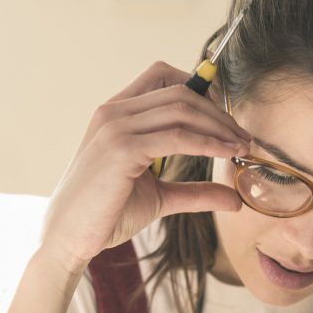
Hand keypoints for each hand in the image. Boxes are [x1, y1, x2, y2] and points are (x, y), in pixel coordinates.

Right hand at [40, 61, 251, 274]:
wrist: (69, 237)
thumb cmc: (106, 214)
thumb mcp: (159, 197)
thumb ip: (194, 191)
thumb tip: (234, 199)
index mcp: (117, 113)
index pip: (162, 75)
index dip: (199, 88)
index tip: (224, 118)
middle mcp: (114, 112)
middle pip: (179, 91)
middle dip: (218, 112)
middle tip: (243, 137)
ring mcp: (116, 127)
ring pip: (181, 108)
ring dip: (218, 126)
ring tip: (241, 146)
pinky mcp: (122, 149)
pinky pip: (177, 137)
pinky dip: (207, 143)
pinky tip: (226, 154)